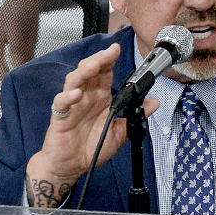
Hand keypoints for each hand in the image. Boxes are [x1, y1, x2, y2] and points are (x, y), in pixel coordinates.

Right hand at [0, 0, 43, 77]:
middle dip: (0, 70)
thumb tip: (24, 74)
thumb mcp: (32, 36)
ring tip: (2, 74)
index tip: (18, 79)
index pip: (14, 50)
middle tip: (7, 82)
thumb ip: (28, 54)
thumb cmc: (28, 20)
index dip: (16, 66)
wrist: (19, 0)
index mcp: (14, 25)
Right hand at [25, 43, 158, 206]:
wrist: (72, 166)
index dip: (109, 60)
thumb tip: (154, 103)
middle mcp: (86, 97)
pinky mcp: (60, 116)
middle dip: (99, 60)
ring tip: (93, 66)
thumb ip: (135, 116)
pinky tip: (76, 95)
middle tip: (109, 53)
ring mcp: (72, 105)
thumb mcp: (120, 132)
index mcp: (100, 98)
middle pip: (90, 71)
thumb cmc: (92, 147)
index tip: (116, 49)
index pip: (104, 73)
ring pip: (74, 81)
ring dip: (83, 72)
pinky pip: (61, 102)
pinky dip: (67, 97)